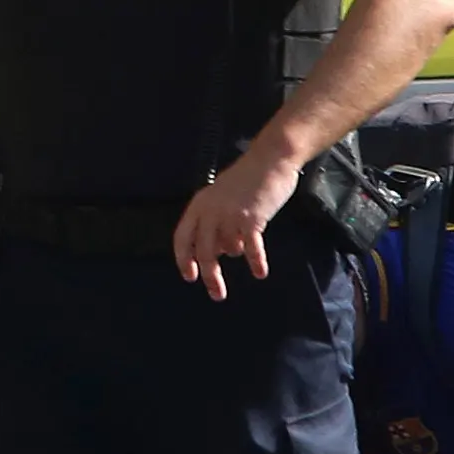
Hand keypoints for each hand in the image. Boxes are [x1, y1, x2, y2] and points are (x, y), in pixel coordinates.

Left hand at [171, 149, 300, 299]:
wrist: (271, 159)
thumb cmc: (248, 180)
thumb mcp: (222, 199)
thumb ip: (217, 224)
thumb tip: (218, 253)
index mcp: (200, 204)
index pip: (182, 237)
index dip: (184, 259)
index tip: (189, 276)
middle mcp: (211, 210)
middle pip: (203, 251)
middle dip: (208, 275)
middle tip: (216, 294)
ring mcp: (230, 214)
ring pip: (227, 250)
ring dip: (233, 261)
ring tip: (237, 270)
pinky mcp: (252, 217)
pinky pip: (251, 247)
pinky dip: (256, 261)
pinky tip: (260, 272)